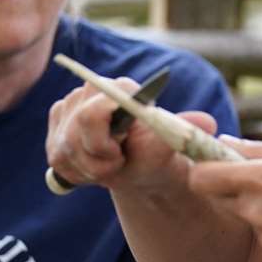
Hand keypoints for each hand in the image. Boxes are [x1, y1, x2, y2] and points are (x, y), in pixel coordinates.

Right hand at [46, 77, 219, 194]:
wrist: (144, 171)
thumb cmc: (158, 153)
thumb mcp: (174, 144)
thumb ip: (185, 130)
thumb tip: (209, 123)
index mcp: (119, 88)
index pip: (100, 106)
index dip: (108, 137)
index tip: (121, 152)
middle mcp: (87, 93)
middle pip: (80, 125)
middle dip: (99, 155)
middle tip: (118, 162)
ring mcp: (65, 113)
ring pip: (67, 146)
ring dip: (91, 167)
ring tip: (111, 165)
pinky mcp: (53, 136)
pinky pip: (59, 161)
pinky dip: (80, 173)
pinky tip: (95, 170)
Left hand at [187, 140, 261, 261]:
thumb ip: (257, 151)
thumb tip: (223, 142)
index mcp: (260, 178)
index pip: (200, 177)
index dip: (202, 168)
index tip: (212, 161)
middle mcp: (256, 208)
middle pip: (216, 197)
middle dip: (226, 187)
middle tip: (255, 178)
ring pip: (242, 215)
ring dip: (253, 206)